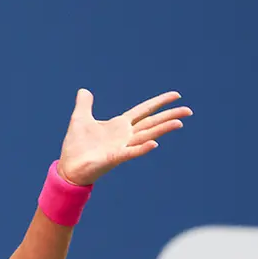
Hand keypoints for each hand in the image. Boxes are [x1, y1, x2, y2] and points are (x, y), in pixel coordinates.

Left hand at [57, 89, 192, 185]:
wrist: (69, 168)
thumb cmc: (76, 147)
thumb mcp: (79, 119)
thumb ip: (84, 105)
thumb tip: (84, 90)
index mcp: (119, 125)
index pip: (143, 110)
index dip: (158, 102)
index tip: (176, 95)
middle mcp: (124, 135)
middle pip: (151, 123)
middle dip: (169, 116)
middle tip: (189, 110)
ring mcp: (121, 147)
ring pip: (146, 136)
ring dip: (162, 129)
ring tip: (179, 123)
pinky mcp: (114, 158)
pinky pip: (131, 152)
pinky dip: (142, 148)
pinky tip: (154, 144)